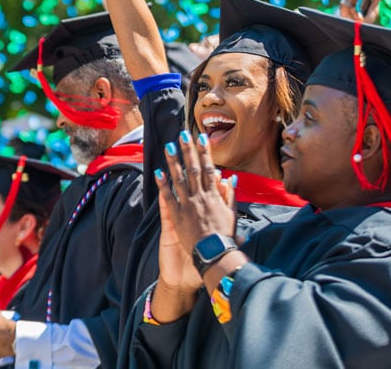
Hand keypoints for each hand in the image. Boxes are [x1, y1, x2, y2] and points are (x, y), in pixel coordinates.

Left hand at [155, 133, 235, 290]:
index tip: (201, 138)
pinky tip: (158, 172)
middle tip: (183, 134)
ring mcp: (188, 205)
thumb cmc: (224, 237)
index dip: (204, 152)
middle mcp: (200, 197)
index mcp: (214, 196)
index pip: (209, 169)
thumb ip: (230, 195)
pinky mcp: (177, 216)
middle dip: (188, 150)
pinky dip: (164, 184)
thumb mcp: (232, 215)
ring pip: (180, 179)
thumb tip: (229, 177)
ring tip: (169, 147)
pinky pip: (169, 197)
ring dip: (174, 161)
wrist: (214, 256)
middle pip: (193, 169)